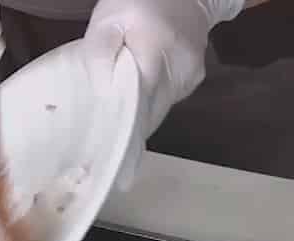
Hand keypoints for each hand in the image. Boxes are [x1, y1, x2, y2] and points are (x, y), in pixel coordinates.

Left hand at [84, 0, 244, 188]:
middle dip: (127, 135)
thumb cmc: (138, 1)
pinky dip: (147, 106)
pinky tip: (130, 105)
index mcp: (155, 55)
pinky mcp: (192, 79)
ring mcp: (189, 78)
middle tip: (102, 156)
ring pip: (157, 111)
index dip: (128, 140)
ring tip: (111, 131)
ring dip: (135, 120)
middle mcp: (178, 73)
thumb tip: (102, 90)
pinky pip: (164, 100)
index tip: (119, 171)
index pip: (139, 107)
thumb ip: (100, 52)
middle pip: (149, 116)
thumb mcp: (108, 19)